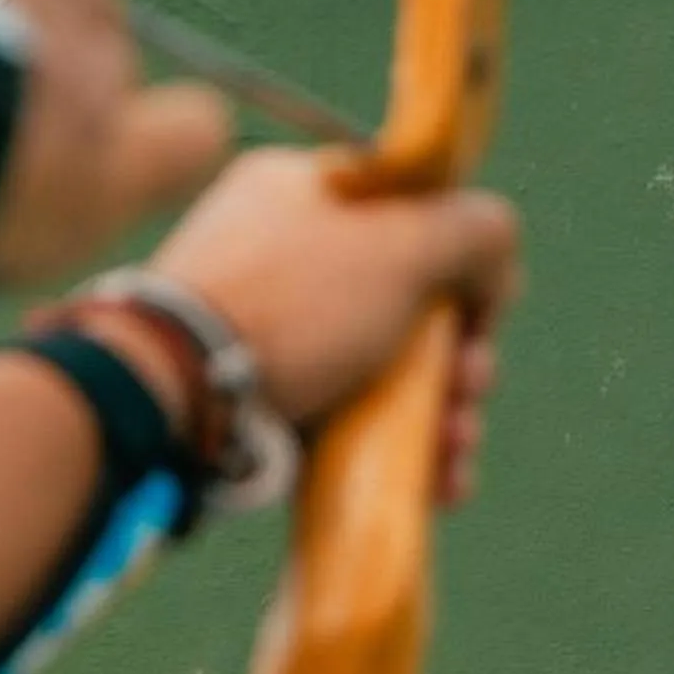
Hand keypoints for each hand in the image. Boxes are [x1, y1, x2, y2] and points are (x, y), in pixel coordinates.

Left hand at [150, 149, 520, 506]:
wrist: (177, 396)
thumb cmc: (295, 302)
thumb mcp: (403, 241)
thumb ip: (474, 229)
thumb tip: (497, 255)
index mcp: (304, 190)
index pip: (409, 213)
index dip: (463, 265)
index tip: (485, 311)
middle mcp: (284, 255)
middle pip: (408, 304)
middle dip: (461, 357)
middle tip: (474, 387)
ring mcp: (271, 335)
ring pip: (386, 372)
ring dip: (443, 413)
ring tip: (457, 447)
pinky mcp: (266, 407)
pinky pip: (351, 422)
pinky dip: (401, 450)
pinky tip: (442, 482)